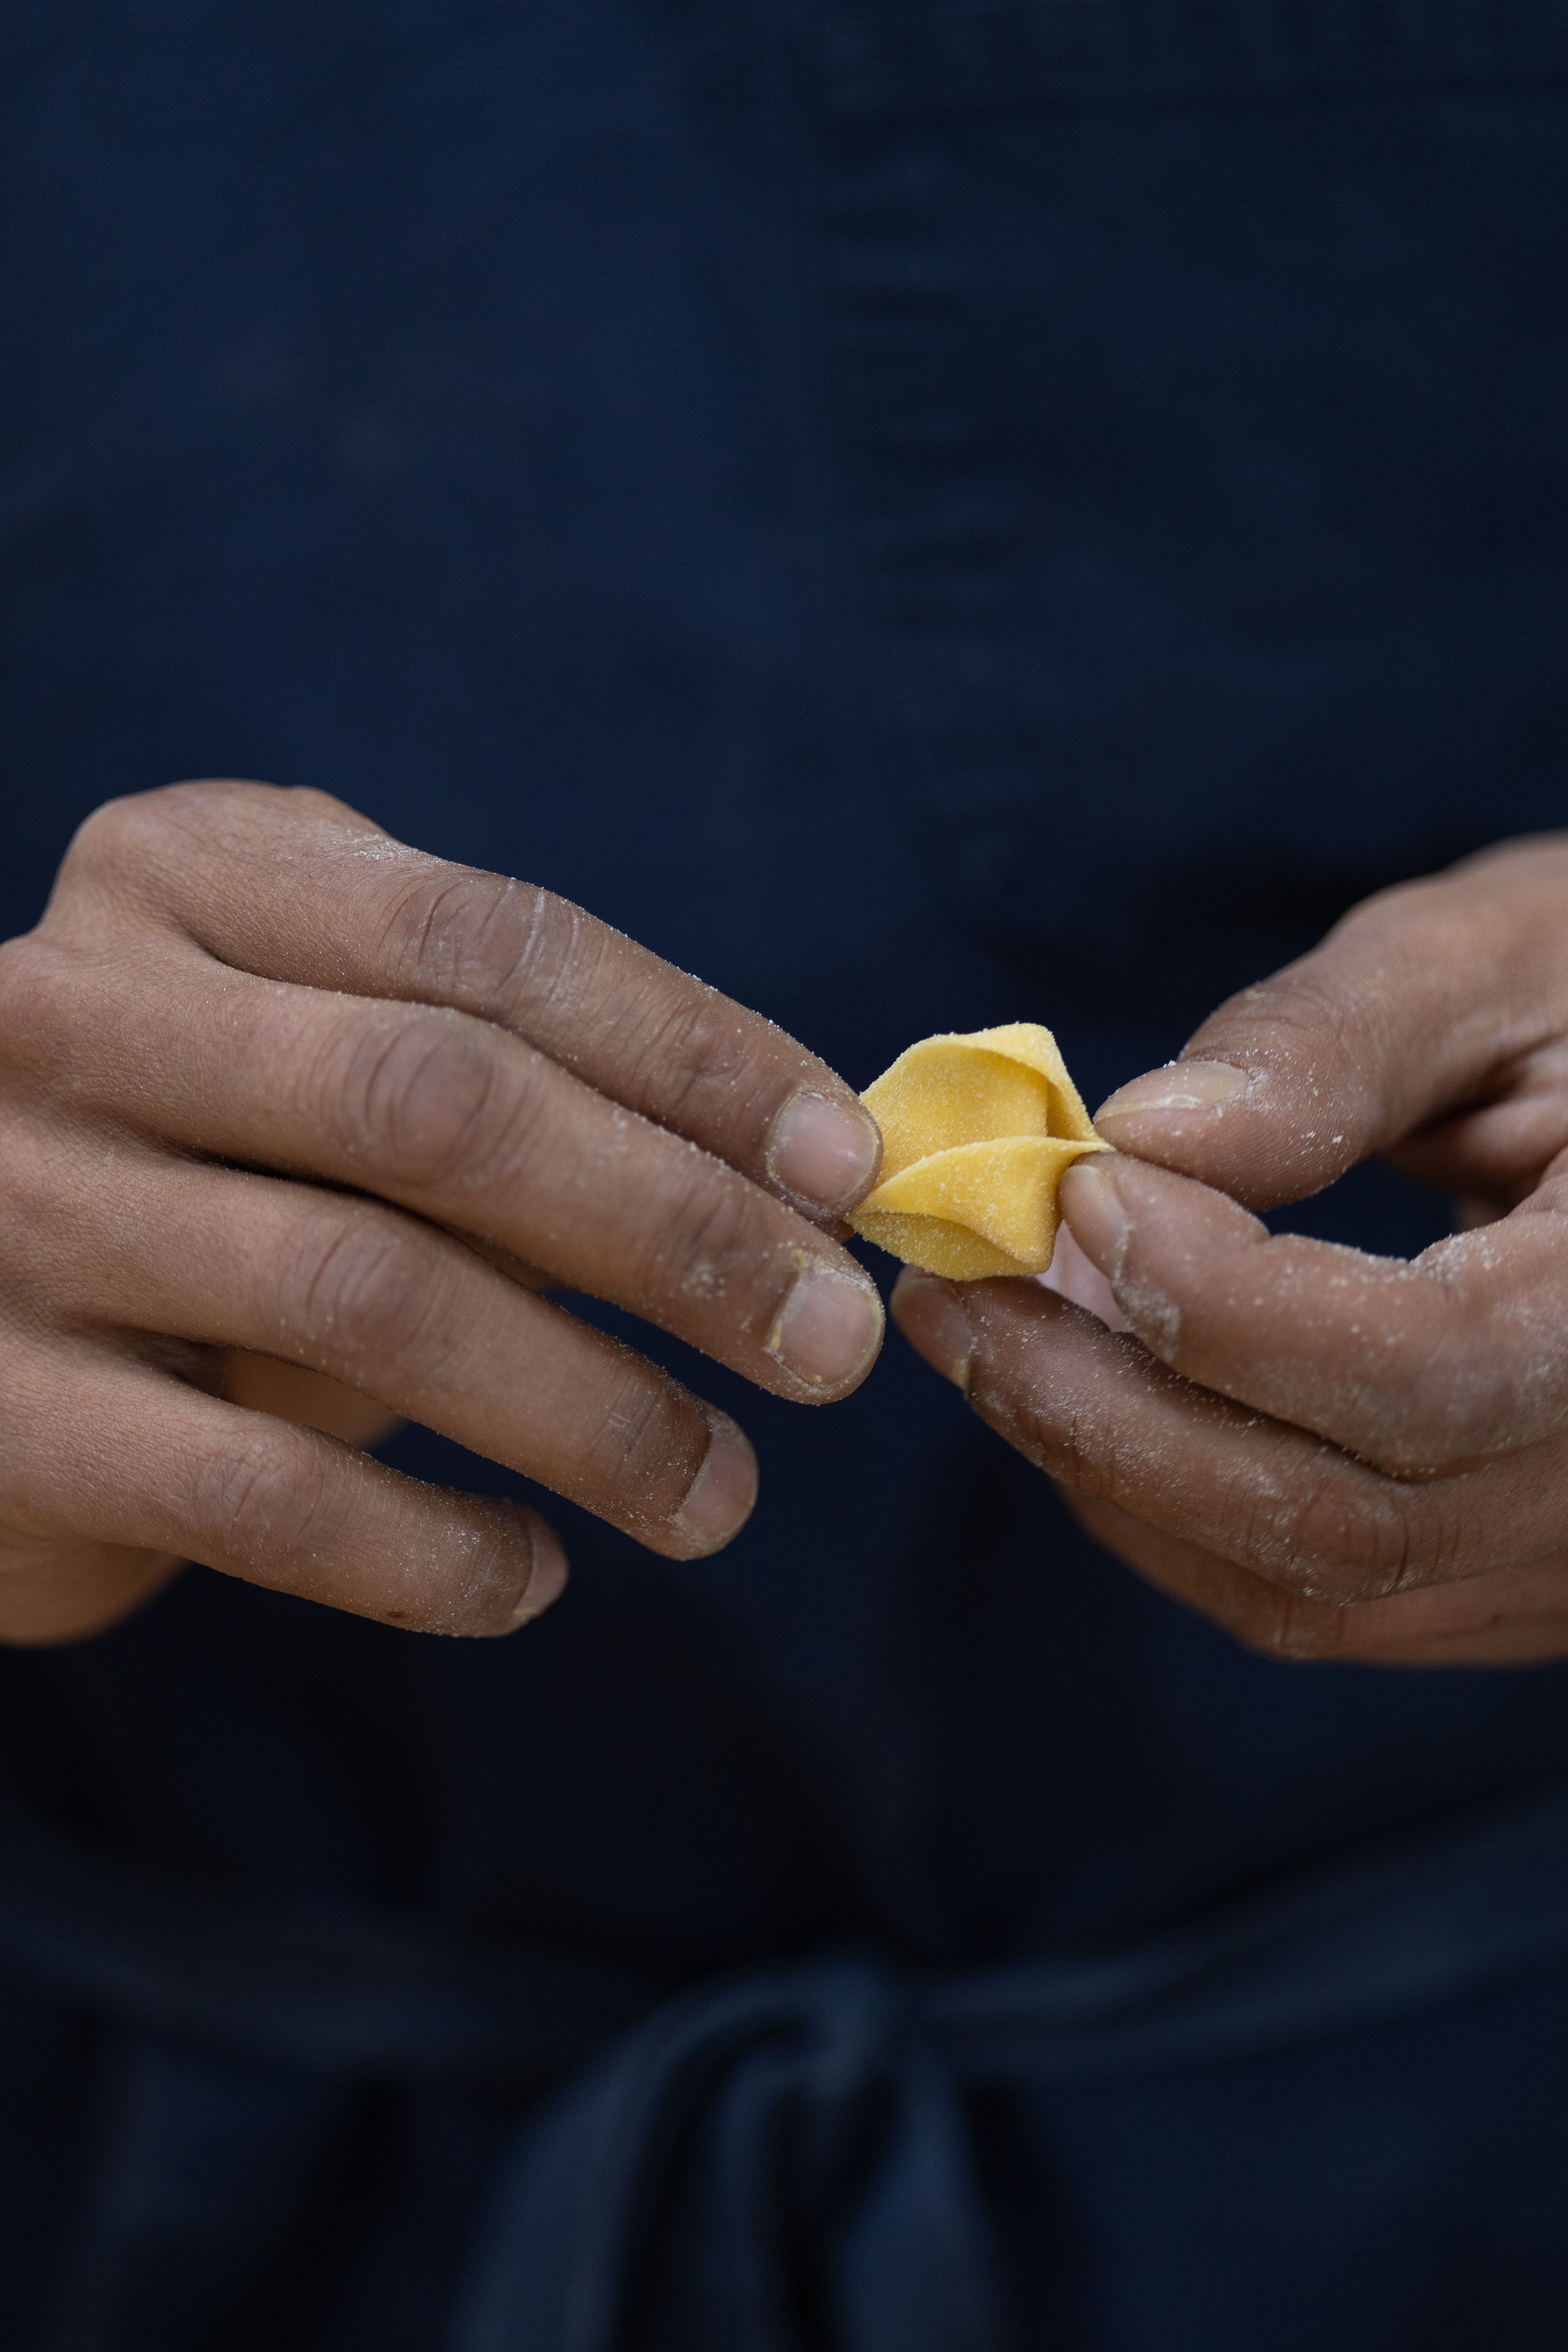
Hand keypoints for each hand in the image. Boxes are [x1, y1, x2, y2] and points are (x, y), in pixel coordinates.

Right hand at [0, 781, 882, 1644]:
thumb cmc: (198, 1160)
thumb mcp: (319, 1055)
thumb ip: (497, 1075)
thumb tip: (791, 1182)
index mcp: (188, 878)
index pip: (493, 945)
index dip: (696, 1056)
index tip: (844, 1168)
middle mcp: (75, 1015)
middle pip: (443, 1106)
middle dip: (676, 1231)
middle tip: (834, 1342)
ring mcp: (16, 1209)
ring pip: (369, 1299)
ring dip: (592, 1411)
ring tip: (721, 1494)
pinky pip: (265, 1494)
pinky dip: (432, 1550)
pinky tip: (534, 1576)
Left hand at [892, 836, 1567, 1666]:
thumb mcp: (1499, 955)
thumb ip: (1337, 1042)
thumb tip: (1142, 1135)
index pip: (1424, 1368)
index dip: (1221, 1300)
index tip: (1077, 1190)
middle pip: (1336, 1519)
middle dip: (1106, 1407)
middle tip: (957, 1286)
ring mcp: (1563, 1560)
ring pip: (1300, 1586)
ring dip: (1107, 1464)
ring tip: (985, 1327)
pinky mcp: (1500, 1580)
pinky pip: (1310, 1596)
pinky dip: (1165, 1504)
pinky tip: (1076, 1388)